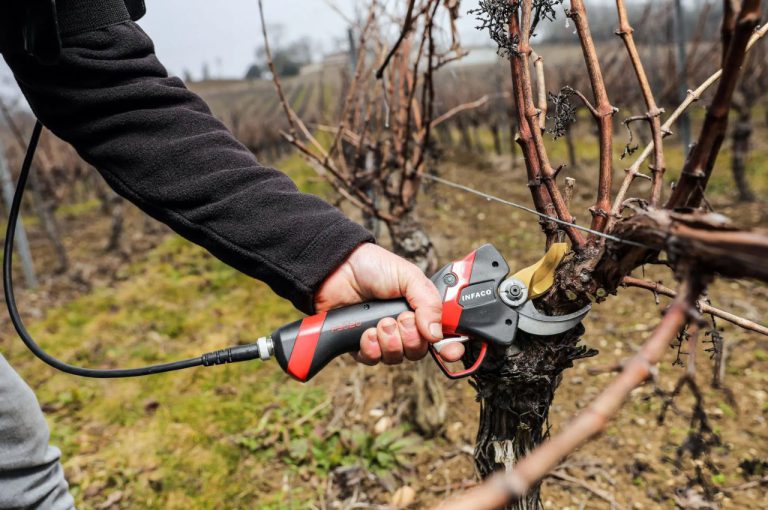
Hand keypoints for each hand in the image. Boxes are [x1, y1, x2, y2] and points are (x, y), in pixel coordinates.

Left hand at [315, 243, 464, 364]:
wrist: (337, 268)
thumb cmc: (373, 266)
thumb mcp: (409, 276)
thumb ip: (428, 302)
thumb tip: (436, 334)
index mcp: (420, 310)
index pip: (442, 336)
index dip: (449, 348)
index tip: (451, 352)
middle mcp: (403, 327)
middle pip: (418, 351)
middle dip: (411, 339)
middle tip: (401, 320)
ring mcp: (382, 337)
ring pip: (396, 358)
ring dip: (390, 343)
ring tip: (380, 323)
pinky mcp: (360, 344)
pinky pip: (372, 359)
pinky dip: (371, 348)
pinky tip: (366, 333)